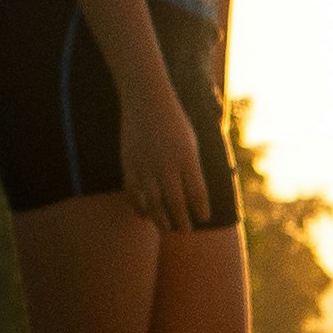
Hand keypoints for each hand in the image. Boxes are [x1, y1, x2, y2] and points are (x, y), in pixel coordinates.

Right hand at [120, 88, 212, 230]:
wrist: (146, 101)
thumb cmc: (174, 123)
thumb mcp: (191, 142)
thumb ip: (193, 169)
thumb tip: (196, 196)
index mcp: (187, 157)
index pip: (197, 193)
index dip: (201, 210)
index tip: (203, 218)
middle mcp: (166, 164)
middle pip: (176, 203)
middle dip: (182, 221)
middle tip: (185, 230)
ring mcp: (146, 165)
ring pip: (153, 203)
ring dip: (161, 220)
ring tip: (168, 228)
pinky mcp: (129, 164)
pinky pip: (133, 194)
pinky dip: (140, 207)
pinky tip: (146, 215)